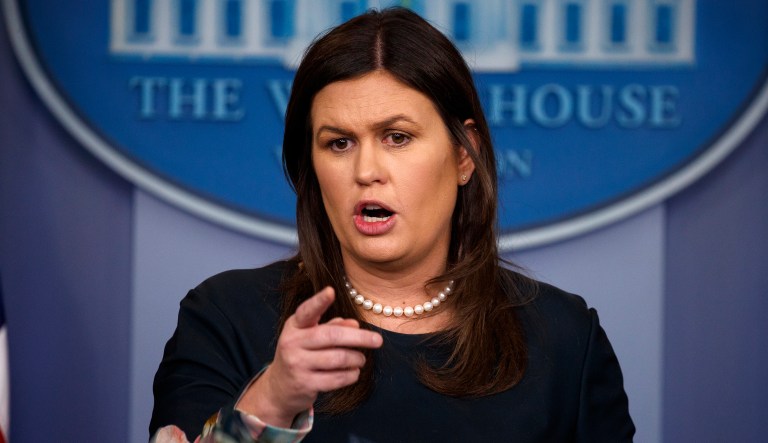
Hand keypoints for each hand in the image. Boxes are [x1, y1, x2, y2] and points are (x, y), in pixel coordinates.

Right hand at [236, 287, 382, 426]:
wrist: (279, 388)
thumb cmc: (302, 354)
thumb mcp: (310, 337)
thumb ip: (332, 327)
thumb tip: (354, 323)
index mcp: (294, 326)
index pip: (306, 311)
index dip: (319, 301)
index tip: (331, 291)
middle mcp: (292, 342)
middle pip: (331, 336)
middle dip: (359, 337)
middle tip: (378, 340)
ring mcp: (296, 364)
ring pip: (338, 358)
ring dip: (356, 358)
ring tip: (361, 359)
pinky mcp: (304, 384)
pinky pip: (336, 378)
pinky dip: (351, 374)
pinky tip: (354, 372)